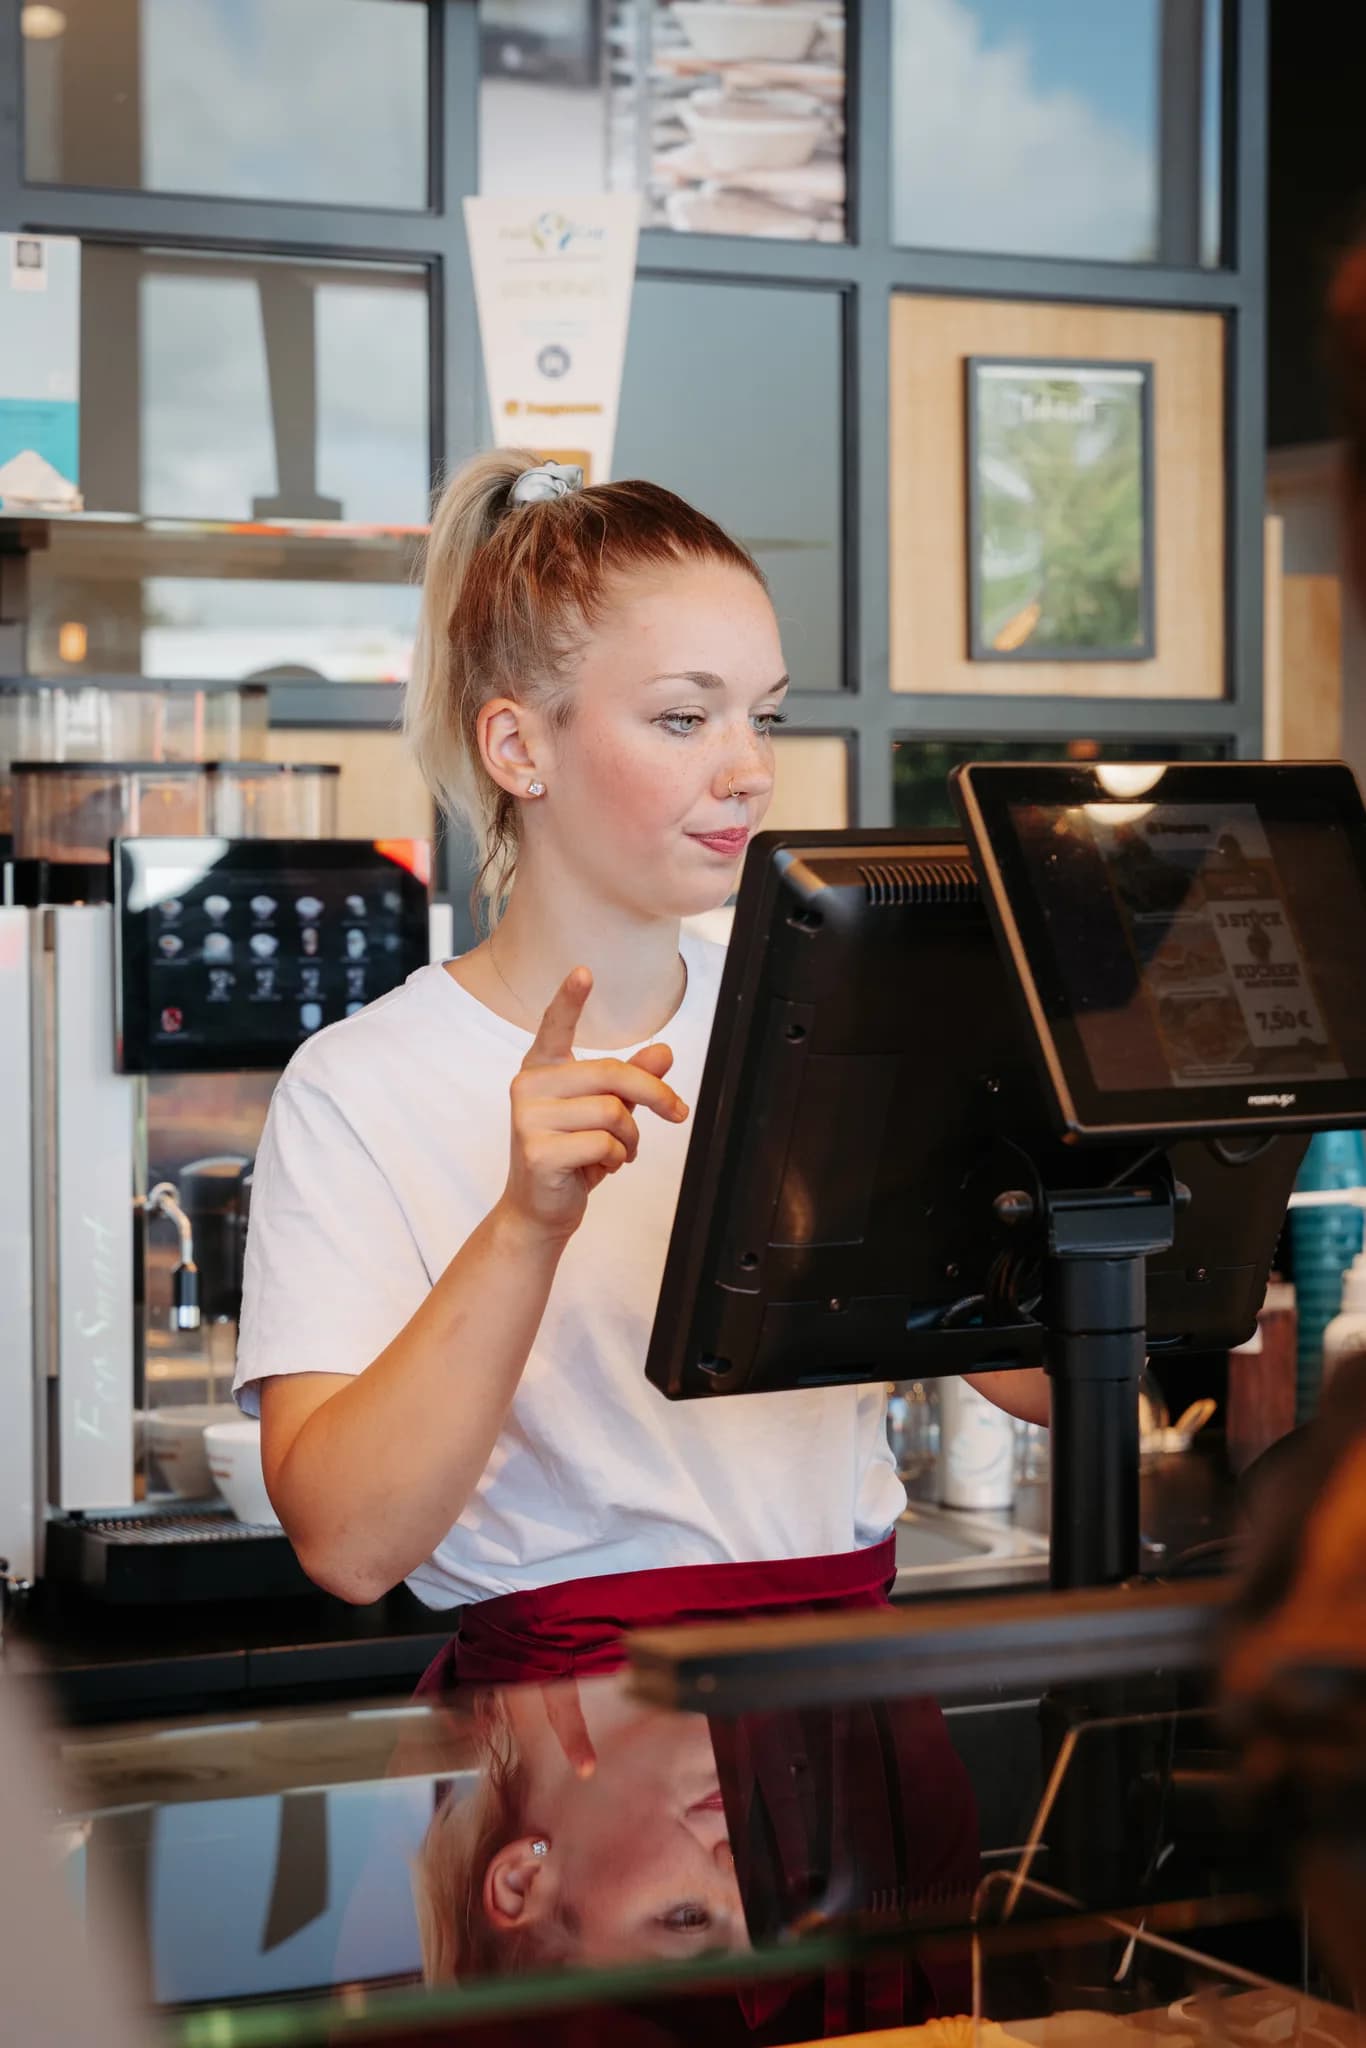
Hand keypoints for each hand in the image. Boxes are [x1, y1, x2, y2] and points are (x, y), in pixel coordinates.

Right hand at [500, 968, 688, 1242]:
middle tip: (678, 1113)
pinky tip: (603, 1166)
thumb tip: (664, 1053)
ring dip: (632, 1136)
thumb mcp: (606, 1113)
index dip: (569, 1000)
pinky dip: (619, 1157)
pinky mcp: (538, 1151)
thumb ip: (633, 1081)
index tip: (584, 972)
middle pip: (611, 1073)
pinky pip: (604, 1142)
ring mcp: (528, 1119)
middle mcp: (528, 1086)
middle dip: (654, 1095)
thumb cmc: (572, 1156)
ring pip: (613, 1111)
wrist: (539, 1210)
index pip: (555, 1027)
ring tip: (622, 1151)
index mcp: (542, 1069)